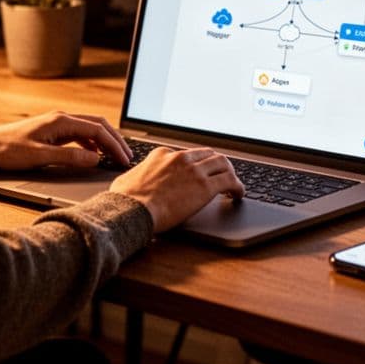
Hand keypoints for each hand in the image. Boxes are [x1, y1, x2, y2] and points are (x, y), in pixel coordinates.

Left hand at [0, 111, 131, 169]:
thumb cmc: (8, 150)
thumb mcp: (40, 157)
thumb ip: (69, 158)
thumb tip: (95, 159)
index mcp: (61, 121)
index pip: (97, 130)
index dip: (114, 145)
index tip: (124, 160)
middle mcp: (61, 119)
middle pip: (98, 125)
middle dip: (115, 140)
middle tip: (127, 157)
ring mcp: (57, 124)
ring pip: (90, 129)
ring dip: (105, 142)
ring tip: (115, 156)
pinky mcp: (53, 132)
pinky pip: (80, 135)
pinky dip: (92, 144)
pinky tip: (94, 155)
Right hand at [109, 146, 243, 232]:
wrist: (133, 209)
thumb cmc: (126, 199)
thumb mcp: (129, 178)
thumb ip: (139, 175)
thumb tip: (134, 181)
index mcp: (163, 154)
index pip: (188, 154)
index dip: (197, 164)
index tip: (199, 172)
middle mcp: (181, 158)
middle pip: (208, 155)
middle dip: (217, 164)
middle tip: (222, 174)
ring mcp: (194, 171)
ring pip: (223, 164)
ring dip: (230, 173)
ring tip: (233, 184)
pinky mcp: (205, 187)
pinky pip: (230, 181)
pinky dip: (238, 187)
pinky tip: (238, 194)